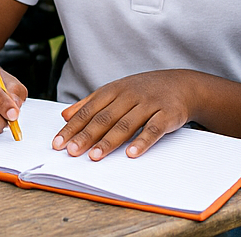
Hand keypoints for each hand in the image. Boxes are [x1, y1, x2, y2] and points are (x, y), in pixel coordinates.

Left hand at [54, 70, 198, 158]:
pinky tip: (131, 154)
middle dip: (86, 136)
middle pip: (104, 118)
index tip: (58, 143)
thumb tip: (64, 115)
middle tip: (72, 152)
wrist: (182, 85)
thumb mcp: (115, 91)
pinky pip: (154, 129)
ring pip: (126, 124)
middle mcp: (129, 95)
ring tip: (95, 156)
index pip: (88, 110)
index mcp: (113, 90)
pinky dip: (142, 142)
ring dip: (109, 141)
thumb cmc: (143, 90)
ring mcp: (149, 104)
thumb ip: (90, 103)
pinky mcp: (167, 114)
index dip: (72, 127)